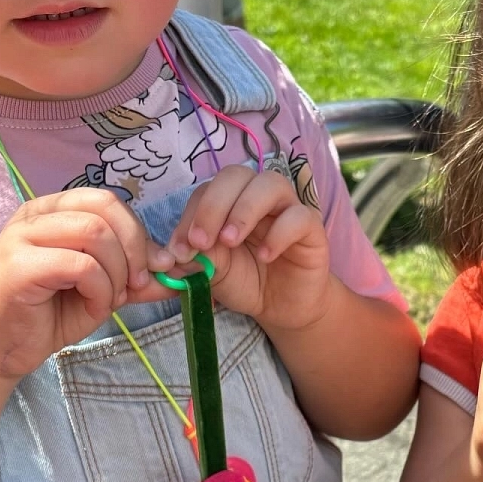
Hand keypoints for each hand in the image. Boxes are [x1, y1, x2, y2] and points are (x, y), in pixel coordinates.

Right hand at [0, 189, 169, 380]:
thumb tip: (182, 271)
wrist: (2, 350)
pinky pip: (82, 265)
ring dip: (118, 272)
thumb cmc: (49, 316)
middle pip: (105, 208)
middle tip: (136, 285)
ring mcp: (22, 236)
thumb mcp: (104, 291)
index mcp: (53, 211)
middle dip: (134, 249)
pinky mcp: (19, 265)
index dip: (139, 233)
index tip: (155, 268)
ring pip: (96, 234)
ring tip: (111, 299)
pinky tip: (95, 308)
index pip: (108, 200)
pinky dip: (102, 290)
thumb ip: (138, 278)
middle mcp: (34, 214)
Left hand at [158, 166, 330, 331]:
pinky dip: (279, 233)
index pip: (207, 190)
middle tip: (202, 242)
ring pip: (270, 183)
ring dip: (244, 211)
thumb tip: (171, 256)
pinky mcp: (311, 227)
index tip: (179, 251)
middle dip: (213, 205)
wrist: (281, 307)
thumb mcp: (212, 274)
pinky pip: (299, 216)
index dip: (191, 215)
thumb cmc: (246, 282)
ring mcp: (286, 208)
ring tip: (230, 242)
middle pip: (236, 174)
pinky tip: (265, 256)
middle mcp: (257, 197)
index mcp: (229, 202)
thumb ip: (194, 261)